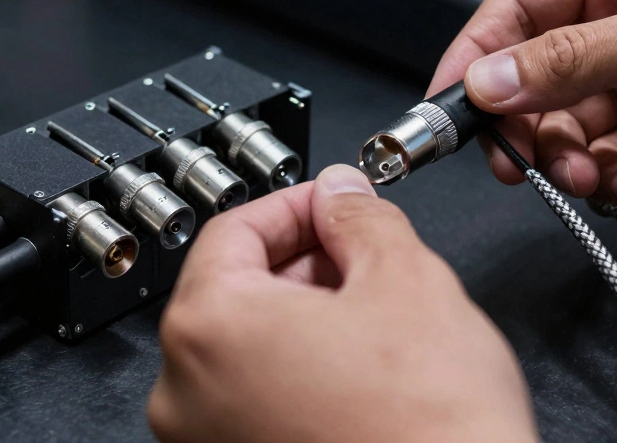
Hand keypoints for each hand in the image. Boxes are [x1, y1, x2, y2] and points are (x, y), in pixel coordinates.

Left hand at [148, 165, 538, 442]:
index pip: (235, 229)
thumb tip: (341, 196)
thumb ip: (361, 218)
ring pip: (247, 349)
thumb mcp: (407, 280)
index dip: (297, 204)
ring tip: (375, 321)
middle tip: (364, 255)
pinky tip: (360, 374)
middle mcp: (186, 393)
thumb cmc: (430, 430)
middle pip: (235, 290)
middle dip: (305, 263)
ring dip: (304, 319)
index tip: (335, 203)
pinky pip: (254, 401)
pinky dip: (298, 374)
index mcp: (209, 328)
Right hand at [430, 0, 616, 203]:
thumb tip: (491, 79)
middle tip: (524, 160)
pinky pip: (607, 158)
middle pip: (532, 79)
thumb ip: (572, 61)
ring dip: (568, 159)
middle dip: (525, 124)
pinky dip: (608, 176)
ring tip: (591, 174)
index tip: (449, 107)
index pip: (516, 12)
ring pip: (566, 127)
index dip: (476, 59)